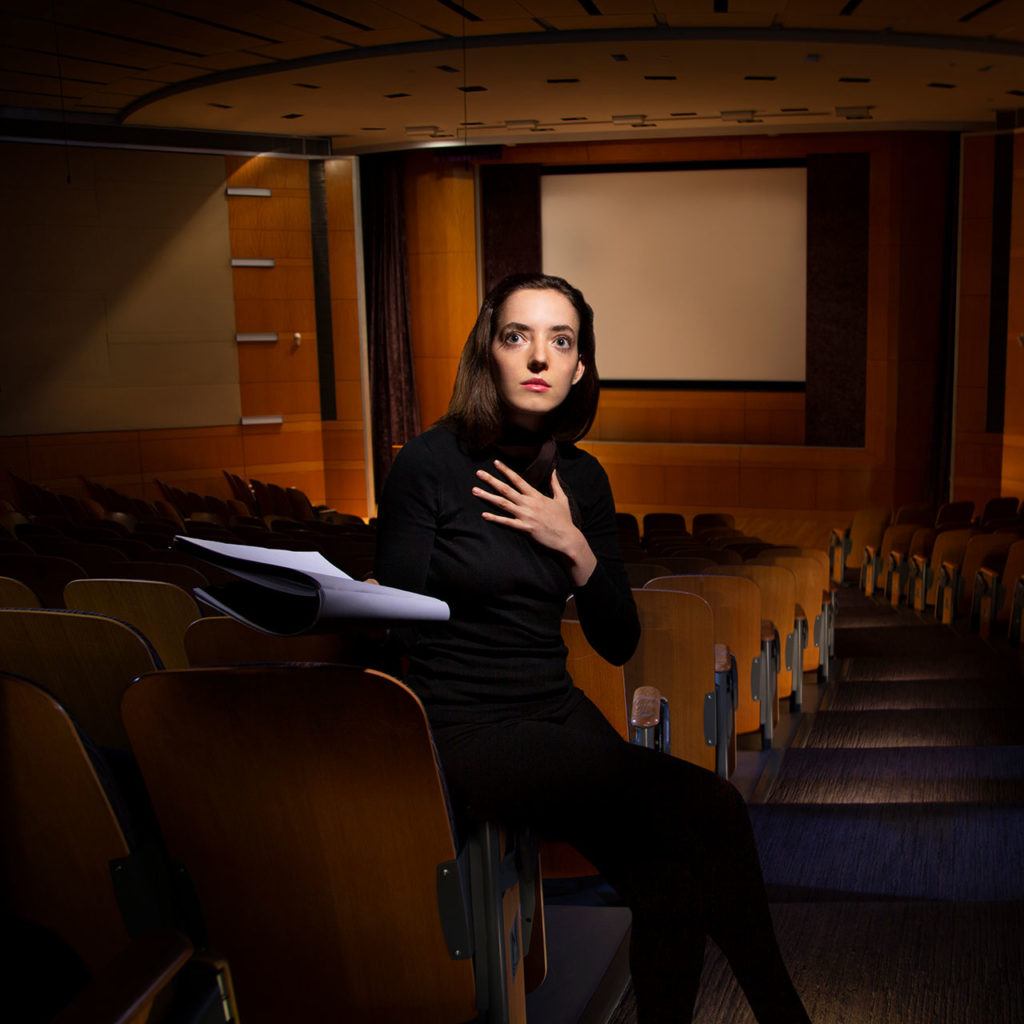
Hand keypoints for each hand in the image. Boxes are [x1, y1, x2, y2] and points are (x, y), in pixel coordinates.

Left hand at [472, 460, 597, 585]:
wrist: (567, 537)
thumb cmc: (564, 519)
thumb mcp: (561, 498)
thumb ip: (555, 484)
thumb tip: (554, 470)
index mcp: (536, 495)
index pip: (518, 479)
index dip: (506, 470)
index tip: (496, 463)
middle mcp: (528, 503)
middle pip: (506, 489)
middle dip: (491, 480)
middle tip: (478, 473)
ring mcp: (525, 515)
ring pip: (503, 503)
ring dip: (488, 496)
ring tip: (475, 490)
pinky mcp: (525, 528)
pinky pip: (507, 522)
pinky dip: (495, 518)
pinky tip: (484, 514)